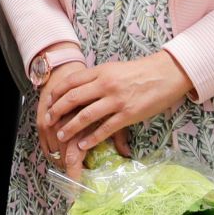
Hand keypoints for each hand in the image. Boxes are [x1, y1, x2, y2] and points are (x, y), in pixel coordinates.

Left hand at [43, 51, 190, 166]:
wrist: (166, 73)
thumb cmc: (140, 72)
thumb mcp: (115, 69)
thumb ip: (98, 78)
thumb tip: (80, 87)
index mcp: (101, 72)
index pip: (71, 81)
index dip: (56, 93)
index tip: (48, 103)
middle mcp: (105, 85)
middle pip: (73, 98)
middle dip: (57, 111)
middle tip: (49, 121)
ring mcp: (116, 100)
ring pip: (86, 115)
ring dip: (70, 127)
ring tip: (61, 136)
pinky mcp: (128, 114)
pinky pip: (105, 129)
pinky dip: (92, 138)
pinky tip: (83, 145)